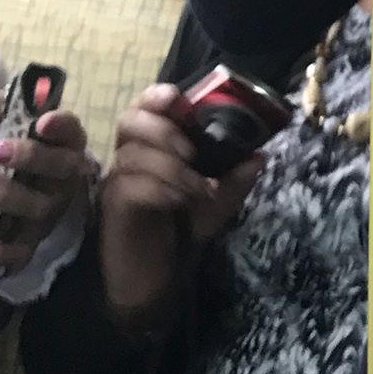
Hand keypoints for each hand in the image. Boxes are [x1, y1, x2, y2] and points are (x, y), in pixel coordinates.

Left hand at [0, 90, 91, 276]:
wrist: (12, 179)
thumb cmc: (11, 140)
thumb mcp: (3, 115)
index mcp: (63, 142)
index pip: (71, 131)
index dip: (62, 126)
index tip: (42, 122)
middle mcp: (64, 177)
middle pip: (61, 168)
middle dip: (31, 158)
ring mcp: (50, 209)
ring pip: (40, 208)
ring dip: (8, 195)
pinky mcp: (31, 238)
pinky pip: (21, 251)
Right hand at [99, 85, 263, 327]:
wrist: (158, 277)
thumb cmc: (182, 229)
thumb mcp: (217, 203)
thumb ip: (236, 179)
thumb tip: (259, 155)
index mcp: (153, 146)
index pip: (144, 108)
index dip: (156, 96)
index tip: (175, 97)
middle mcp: (130, 158)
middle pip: (130, 121)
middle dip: (163, 129)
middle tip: (192, 152)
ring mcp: (118, 181)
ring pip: (133, 155)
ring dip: (171, 167)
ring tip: (196, 189)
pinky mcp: (113, 208)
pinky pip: (129, 186)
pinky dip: (159, 188)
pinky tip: (178, 201)